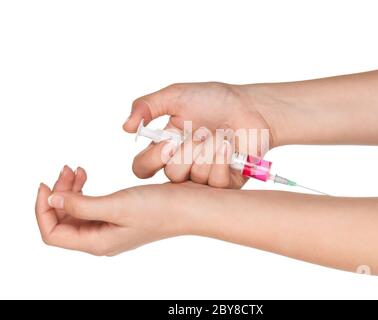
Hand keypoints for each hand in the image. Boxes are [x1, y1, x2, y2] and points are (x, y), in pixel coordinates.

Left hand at [35, 166, 195, 255]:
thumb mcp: (116, 205)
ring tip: (76, 169)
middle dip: (58, 194)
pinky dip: (84, 190)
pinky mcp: (120, 216)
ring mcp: (111, 228)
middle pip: (63, 220)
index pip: (53, 233)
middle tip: (67, 169)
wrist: (190, 206)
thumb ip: (81, 205)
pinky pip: (91, 206)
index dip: (42, 209)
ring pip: (76, 211)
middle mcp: (101, 238)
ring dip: (70, 190)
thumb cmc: (160, 209)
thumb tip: (52, 200)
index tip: (45, 184)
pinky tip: (87, 177)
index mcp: (97, 241)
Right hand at [123, 82, 274, 188]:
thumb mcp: (176, 96)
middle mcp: (182, 166)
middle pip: (171, 176)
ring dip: (208, 150)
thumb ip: (147, 106)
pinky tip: (230, 146)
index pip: (143, 168)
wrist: (248, 106)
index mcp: (165, 148)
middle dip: (188, 151)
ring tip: (219, 135)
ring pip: (195, 178)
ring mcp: (204, 177)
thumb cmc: (213, 99)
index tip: (169, 142)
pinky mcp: (226, 183)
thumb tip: (125, 127)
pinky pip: (217, 183)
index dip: (151, 160)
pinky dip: (223, 160)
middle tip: (200, 132)